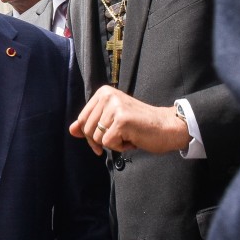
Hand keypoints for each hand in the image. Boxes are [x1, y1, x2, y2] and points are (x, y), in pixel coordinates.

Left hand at [70, 86, 190, 155]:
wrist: (168, 127)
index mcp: (103, 93)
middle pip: (87, 129)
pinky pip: (108, 143)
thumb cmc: (140, 126)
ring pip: (97, 138)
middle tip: (121, 136)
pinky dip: (120, 147)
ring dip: (113, 143)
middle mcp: (107, 96)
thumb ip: (90, 124)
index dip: (90, 134)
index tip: (105, 137)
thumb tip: (71, 131)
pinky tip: (133, 139)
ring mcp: (115, 107)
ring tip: (129, 135)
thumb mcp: (111, 121)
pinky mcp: (122, 120)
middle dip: (101, 141)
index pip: (82, 120)